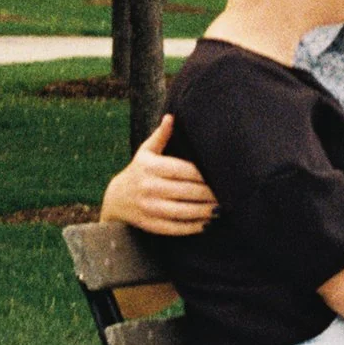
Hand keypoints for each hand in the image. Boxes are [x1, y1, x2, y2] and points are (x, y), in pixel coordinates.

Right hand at [99, 116, 218, 235]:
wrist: (115, 199)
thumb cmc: (138, 171)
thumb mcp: (146, 152)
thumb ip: (161, 135)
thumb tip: (171, 117)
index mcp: (152, 167)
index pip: (185, 170)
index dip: (205, 175)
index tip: (221, 175)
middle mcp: (150, 187)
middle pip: (188, 191)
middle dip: (209, 194)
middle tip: (228, 194)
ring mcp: (150, 207)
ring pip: (184, 211)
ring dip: (205, 211)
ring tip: (221, 209)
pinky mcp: (151, 224)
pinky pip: (176, 227)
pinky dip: (193, 227)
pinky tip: (206, 223)